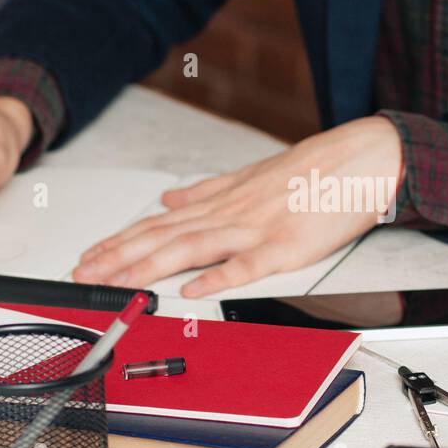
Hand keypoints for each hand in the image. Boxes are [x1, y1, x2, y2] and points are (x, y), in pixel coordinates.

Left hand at [73, 116, 402, 296]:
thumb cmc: (314, 170)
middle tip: (83, 274)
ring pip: (194, 249)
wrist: (363, 158)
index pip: (159, 225)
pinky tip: (192, 288)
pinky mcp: (288, 245)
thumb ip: (207, 190)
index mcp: (222, 202)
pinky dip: (219, 276)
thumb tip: (170, 198)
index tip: (89, 257)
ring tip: (118, 282)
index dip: (120, 242)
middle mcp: (231, 214)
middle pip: (165, 238)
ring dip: (151, 267)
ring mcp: (258, 229)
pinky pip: (248, 264)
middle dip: (120, 258)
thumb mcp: (252, 175)